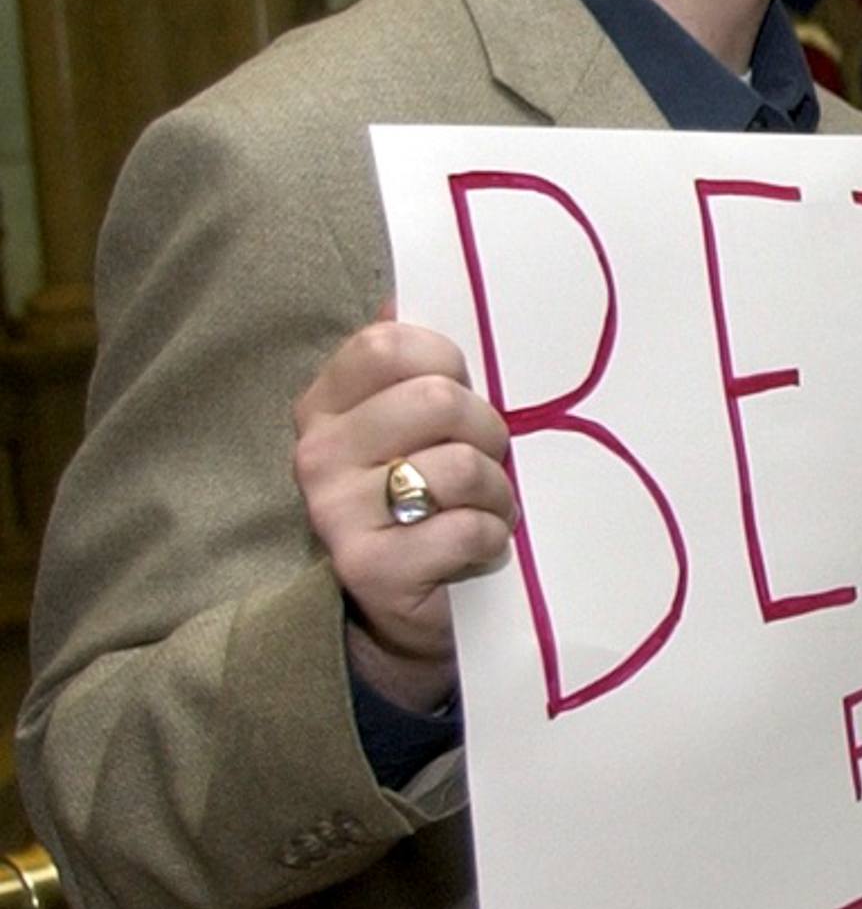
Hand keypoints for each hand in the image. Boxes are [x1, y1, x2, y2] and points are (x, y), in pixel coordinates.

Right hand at [291, 310, 516, 713]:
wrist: (403, 615)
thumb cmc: (424, 506)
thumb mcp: (414, 431)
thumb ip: (410, 370)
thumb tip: (400, 293)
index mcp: (325, 406)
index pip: (389, 343)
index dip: (449, 364)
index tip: (461, 396)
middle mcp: (318, 453)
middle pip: (437, 400)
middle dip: (488, 433)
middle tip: (488, 466)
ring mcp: (336, 511)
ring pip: (460, 465)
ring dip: (496, 494)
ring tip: (484, 512)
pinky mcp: (371, 568)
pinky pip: (466, 527)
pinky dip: (491, 539)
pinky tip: (475, 552)